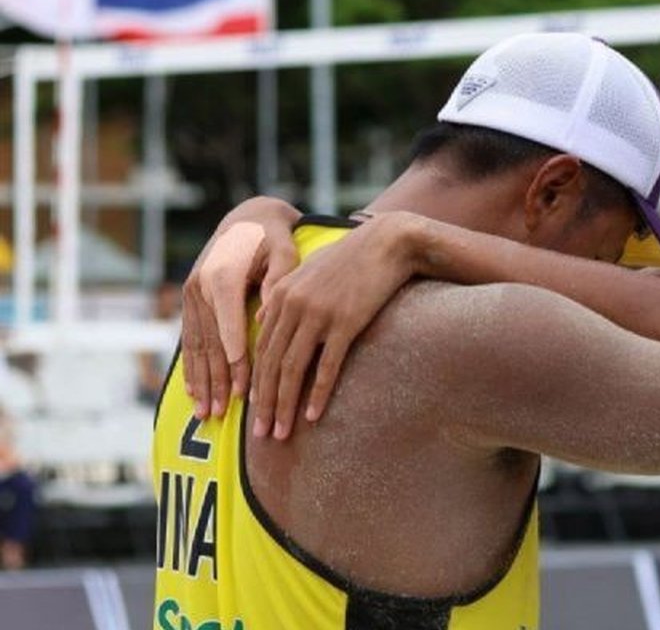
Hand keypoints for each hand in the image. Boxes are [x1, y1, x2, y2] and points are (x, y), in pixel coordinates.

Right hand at [181, 197, 299, 418]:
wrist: (247, 218)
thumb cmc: (275, 237)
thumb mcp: (284, 251)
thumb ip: (279, 279)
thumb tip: (268, 315)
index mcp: (223, 276)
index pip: (229, 329)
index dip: (235, 363)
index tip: (244, 391)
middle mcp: (200, 287)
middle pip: (209, 343)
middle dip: (214, 381)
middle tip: (220, 414)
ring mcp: (191, 294)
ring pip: (195, 345)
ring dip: (200, 381)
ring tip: (205, 412)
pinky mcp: (190, 300)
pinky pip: (189, 339)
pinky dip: (191, 367)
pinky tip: (193, 392)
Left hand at [251, 212, 418, 439]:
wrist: (388, 243)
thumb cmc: (352, 257)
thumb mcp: (310, 269)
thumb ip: (282, 292)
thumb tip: (262, 315)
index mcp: (282, 294)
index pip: (260, 348)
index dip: (255, 382)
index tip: (253, 409)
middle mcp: (293, 305)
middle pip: (271, 364)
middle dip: (263, 403)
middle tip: (260, 434)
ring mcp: (318, 314)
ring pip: (292, 370)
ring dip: (284, 406)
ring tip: (280, 434)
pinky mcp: (345, 322)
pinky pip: (326, 366)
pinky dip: (317, 394)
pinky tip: (312, 416)